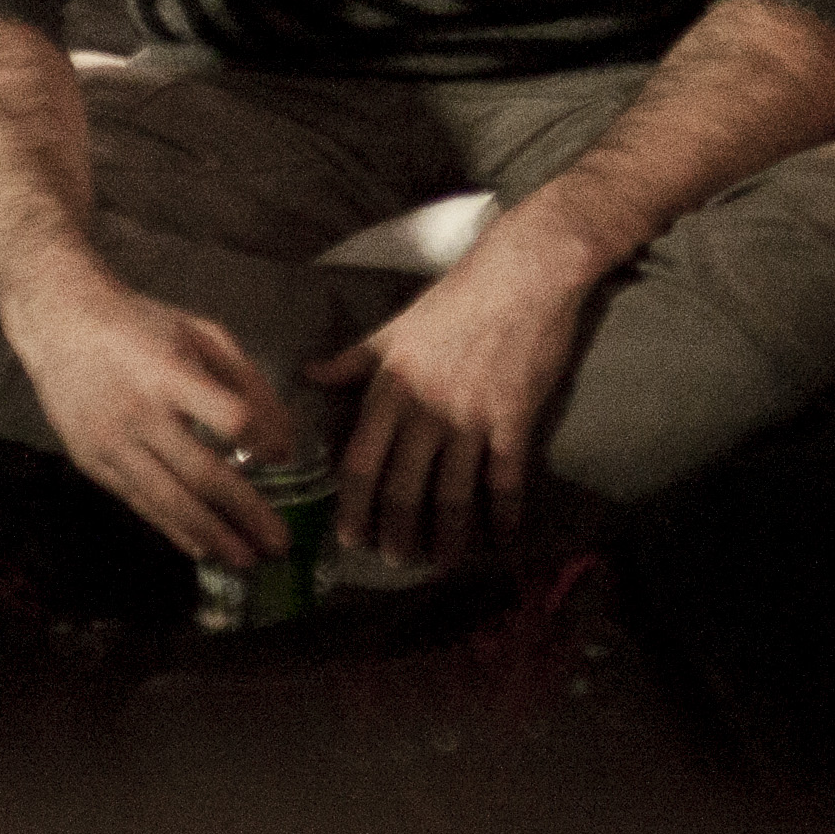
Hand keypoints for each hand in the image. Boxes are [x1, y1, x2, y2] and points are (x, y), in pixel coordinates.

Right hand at [0, 266, 300, 566]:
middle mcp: (142, 414)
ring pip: (169, 501)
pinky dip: (174, 530)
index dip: (262, 441)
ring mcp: (113, 443)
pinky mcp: (93, 463)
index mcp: (171, 373)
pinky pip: (140, 505)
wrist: (61, 324)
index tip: (284, 458)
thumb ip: (247, 381)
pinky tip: (202, 549)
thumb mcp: (201, 332)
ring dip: (212, 536)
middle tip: (279, 545)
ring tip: (246, 561)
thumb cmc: (141, 325)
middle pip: (202, 473)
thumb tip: (281, 443)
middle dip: (246, 513)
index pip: (229, 418)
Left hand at [306, 225, 595, 566]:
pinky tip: (503, 538)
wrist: (524, 272)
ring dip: (449, 538)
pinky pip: (505, 481)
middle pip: (403, 490)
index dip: (354, 507)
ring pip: (453, 495)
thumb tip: (309, 373)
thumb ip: (354, 359)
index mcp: (391, 387)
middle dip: (398, 536)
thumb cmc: (458, 297)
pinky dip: (504, 515)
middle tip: (398, 561)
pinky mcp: (515, 418)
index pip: (360, 462)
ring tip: (445, 561)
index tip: (352, 537)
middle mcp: (425, 408)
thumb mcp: (396, 326)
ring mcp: (471, 416)